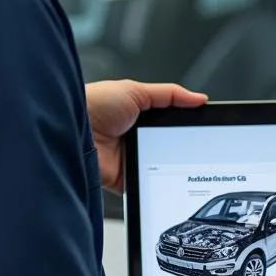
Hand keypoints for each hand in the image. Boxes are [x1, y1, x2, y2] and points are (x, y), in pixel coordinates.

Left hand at [85, 80, 206, 191]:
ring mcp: (128, 159)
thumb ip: (170, 94)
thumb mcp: (136, 91)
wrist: (70, 129)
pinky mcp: (122, 178)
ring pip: (158, 166)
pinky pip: (144, 184)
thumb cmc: (93, 104)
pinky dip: (152, 184)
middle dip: (180, 147)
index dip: (186, 126)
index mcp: (139, 115)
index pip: (170, 122)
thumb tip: (198, 99)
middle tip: (195, 147)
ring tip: (179, 161)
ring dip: (166, 165)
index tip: (205, 129)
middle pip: (167, 145)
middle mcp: (134, 137)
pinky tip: (161, 178)